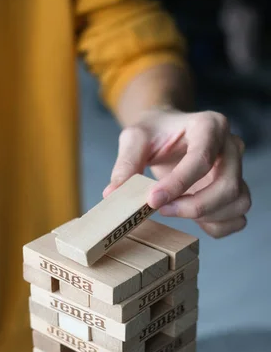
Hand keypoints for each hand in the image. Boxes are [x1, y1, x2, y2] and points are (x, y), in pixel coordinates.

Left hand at [104, 108, 250, 237]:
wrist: (168, 132)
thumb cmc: (154, 133)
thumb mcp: (134, 139)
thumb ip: (126, 164)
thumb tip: (112, 194)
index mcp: (209, 125)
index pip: (201, 159)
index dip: (178, 185)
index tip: (152, 200)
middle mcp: (231, 146)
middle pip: (227, 186)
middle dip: (193, 206)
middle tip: (161, 209)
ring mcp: (237, 169)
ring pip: (237, 203)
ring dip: (206, 217)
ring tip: (174, 211)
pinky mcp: (235, 190)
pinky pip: (237, 218)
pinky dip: (217, 226)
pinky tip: (193, 221)